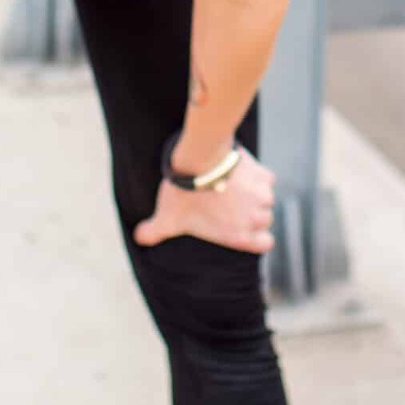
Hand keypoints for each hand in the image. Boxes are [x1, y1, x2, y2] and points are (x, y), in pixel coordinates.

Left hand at [133, 146, 276, 254]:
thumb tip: (139, 238)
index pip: (264, 244)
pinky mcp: (263, 174)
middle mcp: (256, 218)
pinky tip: (239, 171)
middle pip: (264, 219)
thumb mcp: (167, 218)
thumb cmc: (184, 195)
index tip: (244, 227)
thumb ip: (154, 232)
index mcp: (239, 235)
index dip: (257, 236)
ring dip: (255, 193)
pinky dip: (256, 175)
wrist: (200, 160)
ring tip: (234, 186)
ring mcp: (263, 195)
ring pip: (266, 198)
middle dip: (251, 211)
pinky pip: (265, 178)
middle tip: (231, 203)